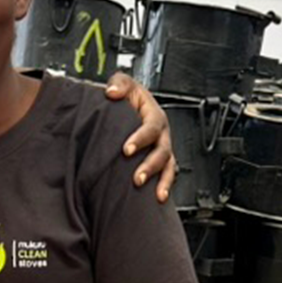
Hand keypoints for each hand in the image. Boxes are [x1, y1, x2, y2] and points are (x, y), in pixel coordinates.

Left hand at [104, 73, 175, 202]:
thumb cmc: (129, 98)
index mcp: (155, 115)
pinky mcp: (160, 162)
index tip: (126, 149)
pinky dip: (165, 187)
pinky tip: (160, 198)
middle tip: (137, 178)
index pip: (152, 126)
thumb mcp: (124, 84)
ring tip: (156, 194)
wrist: (131, 107)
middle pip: (163, 151)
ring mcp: (163, 149)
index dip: (141, 138)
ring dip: (162, 181)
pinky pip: (168, 175)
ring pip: (169, 166)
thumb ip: (119, 83)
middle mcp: (162, 134)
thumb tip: (112, 92)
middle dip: (151, 165)